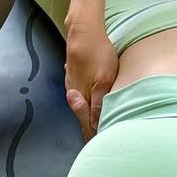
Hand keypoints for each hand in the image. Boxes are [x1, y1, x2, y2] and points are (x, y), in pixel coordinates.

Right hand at [65, 25, 117, 140]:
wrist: (84, 32)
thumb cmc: (98, 54)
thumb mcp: (104, 78)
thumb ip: (98, 102)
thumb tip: (95, 123)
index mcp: (81, 98)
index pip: (87, 124)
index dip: (95, 135)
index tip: (104, 144)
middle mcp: (74, 94)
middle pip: (83, 117)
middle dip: (92, 129)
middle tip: (103, 141)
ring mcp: (72, 84)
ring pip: (80, 106)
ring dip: (89, 117)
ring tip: (98, 128)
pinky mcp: (74, 77)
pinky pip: (79, 95)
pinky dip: (85, 104)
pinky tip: (90, 106)